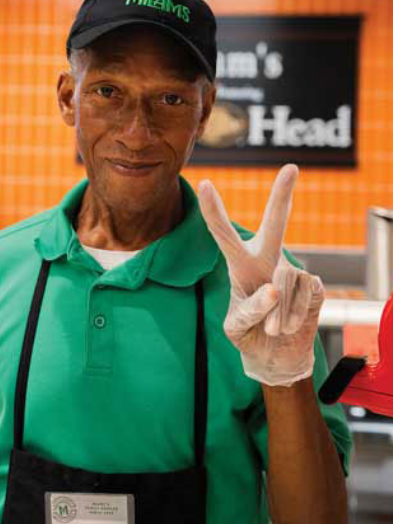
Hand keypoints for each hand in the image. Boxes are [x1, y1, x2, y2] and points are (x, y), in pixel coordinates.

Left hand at [197, 166, 323, 386]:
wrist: (276, 355)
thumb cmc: (249, 334)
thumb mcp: (235, 326)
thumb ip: (247, 309)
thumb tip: (271, 289)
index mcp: (240, 265)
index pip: (224, 235)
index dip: (215, 211)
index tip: (207, 183)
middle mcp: (268, 261)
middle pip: (275, 225)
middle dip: (282, 196)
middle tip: (291, 168)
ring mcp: (293, 271)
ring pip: (283, 282)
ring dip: (276, 314)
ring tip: (273, 326)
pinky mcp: (315, 286)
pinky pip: (303, 295)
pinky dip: (292, 316)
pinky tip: (290, 324)